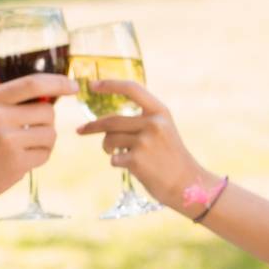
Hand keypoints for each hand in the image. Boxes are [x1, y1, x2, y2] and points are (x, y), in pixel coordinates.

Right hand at [0, 75, 77, 217]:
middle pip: (48, 112)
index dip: (58, 83)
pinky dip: (38, 158)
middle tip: (28, 134)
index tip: (73, 86)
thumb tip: (50, 95)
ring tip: (21, 148)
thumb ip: (9, 103)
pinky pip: (46, 154)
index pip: (33, 83)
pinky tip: (19, 161)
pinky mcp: (16, 161)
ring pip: (50, 134)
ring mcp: (7, 139)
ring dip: (43, 142)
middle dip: (46, 123)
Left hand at [75, 81, 209, 213]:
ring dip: (108, 148)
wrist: (187, 184)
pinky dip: (118, 162)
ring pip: (109, 139)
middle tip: (80, 130)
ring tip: (117, 154)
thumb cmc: (171, 158)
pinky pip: (113, 158)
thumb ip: (142, 121)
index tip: (93, 84)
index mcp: (161, 112)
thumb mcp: (164, 131)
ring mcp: (145, 141)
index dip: (110, 84)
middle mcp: (153, 123)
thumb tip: (105, 122)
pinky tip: (133, 167)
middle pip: (111, 120)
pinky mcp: (136, 160)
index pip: (132, 89)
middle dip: (92, 127)